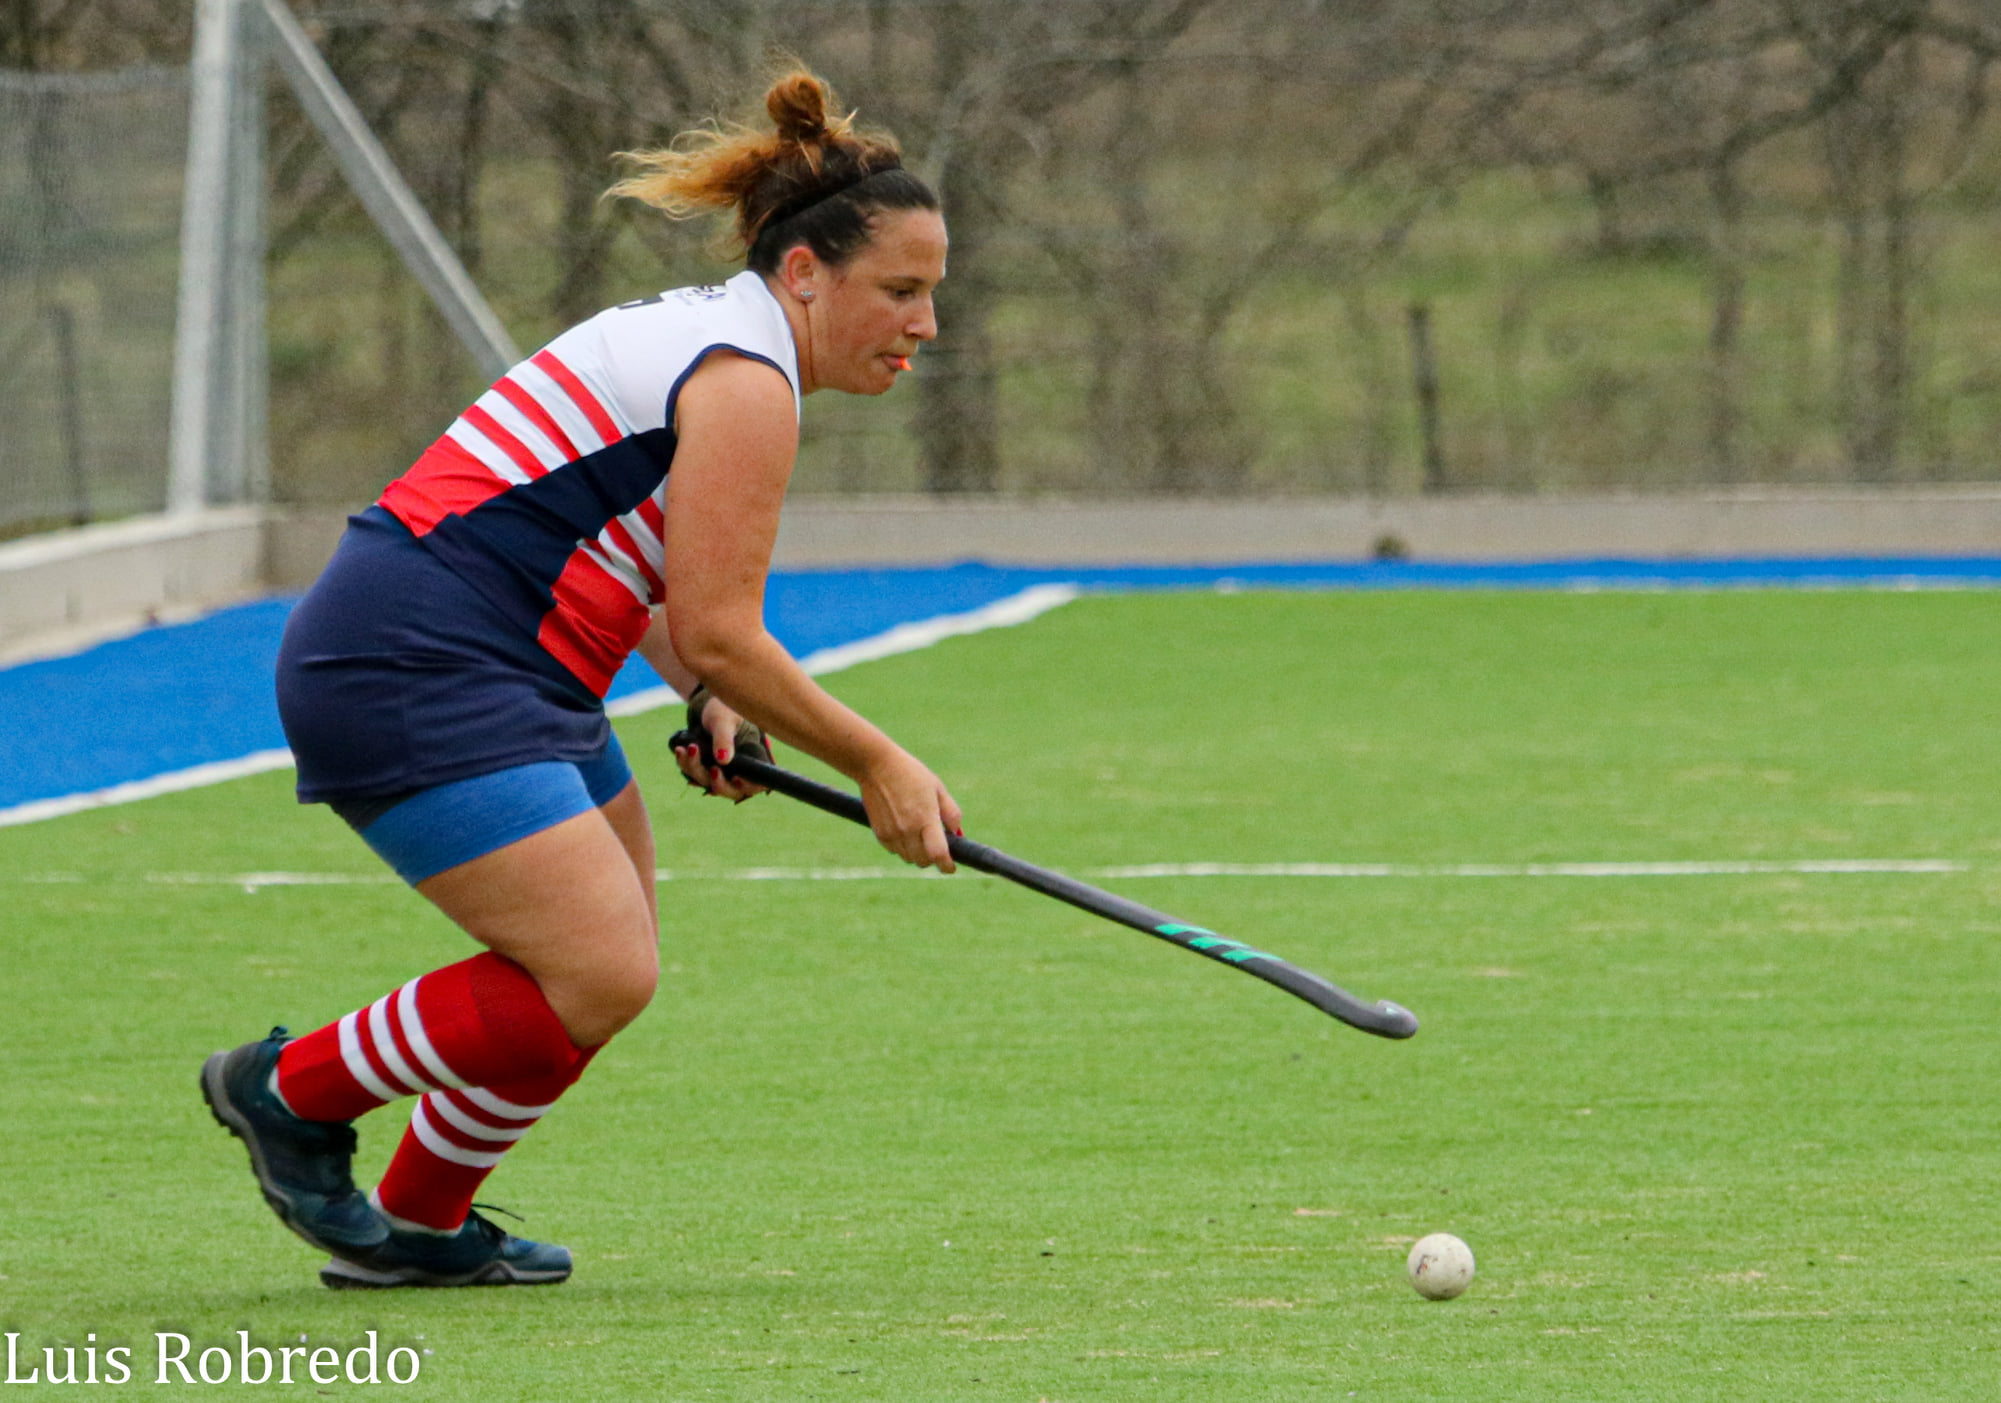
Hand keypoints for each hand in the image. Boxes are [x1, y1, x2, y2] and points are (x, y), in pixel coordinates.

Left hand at [673, 694, 768, 802]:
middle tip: (713, 769)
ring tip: (690, 748)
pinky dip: (685, 763)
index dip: (748, 786)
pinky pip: (692, 773)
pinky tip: (680, 750)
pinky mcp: (703, 769)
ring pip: (707, 783)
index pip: (757, 784)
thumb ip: (724, 738)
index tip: (736, 778)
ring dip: (697, 769)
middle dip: (719, 784)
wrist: (708, 707)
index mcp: (753, 759)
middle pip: (731, 791)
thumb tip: (723, 760)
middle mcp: (738, 770)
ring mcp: (720, 772)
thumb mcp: (725, 720)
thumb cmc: (724, 709)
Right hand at [858, 746, 962, 872]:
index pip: (938, 854)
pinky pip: (895, 851)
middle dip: (933, 858)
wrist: (876, 766)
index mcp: (925, 818)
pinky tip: (904, 829)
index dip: (947, 865)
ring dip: (918, 853)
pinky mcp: (880, 834)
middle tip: (936, 846)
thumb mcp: (938, 788)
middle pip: (924, 861)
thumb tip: (958, 834)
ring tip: (919, 833)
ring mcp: (892, 833)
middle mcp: (908, 829)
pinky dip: (903, 847)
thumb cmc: (911, 774)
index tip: (951, 867)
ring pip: (909, 858)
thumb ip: (951, 813)